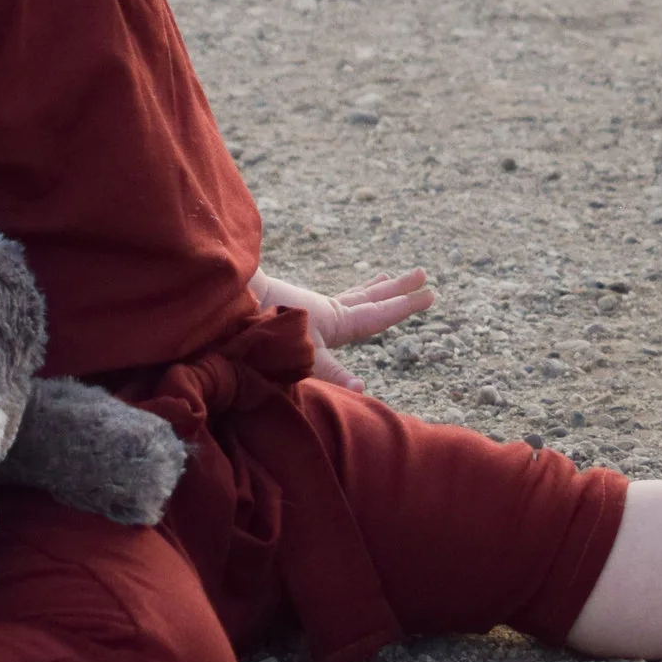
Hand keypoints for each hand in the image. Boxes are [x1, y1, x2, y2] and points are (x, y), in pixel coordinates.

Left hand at [260, 266, 434, 386]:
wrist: (230, 297)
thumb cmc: (262, 328)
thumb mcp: (301, 353)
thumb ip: (331, 372)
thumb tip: (364, 388)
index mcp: (336, 321)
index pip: (379, 313)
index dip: (405, 306)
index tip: (431, 294)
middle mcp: (328, 311)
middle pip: (371, 298)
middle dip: (397, 289)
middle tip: (422, 274)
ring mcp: (312, 308)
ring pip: (352, 295)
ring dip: (372, 288)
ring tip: (385, 276)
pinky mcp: (295, 310)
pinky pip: (330, 302)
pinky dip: (343, 297)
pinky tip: (336, 302)